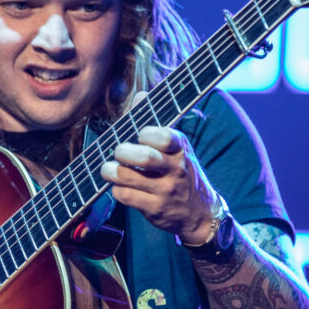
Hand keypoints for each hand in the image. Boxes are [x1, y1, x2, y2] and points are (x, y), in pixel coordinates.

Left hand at [101, 94, 221, 245]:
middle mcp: (175, 169)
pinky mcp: (155, 209)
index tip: (139, 136)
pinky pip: (125, 195)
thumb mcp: (176, 147)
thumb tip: (141, 95)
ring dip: (111, 171)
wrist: (200, 213)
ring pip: (128, 176)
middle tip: (118, 152)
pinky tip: (120, 186)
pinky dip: (116, 189)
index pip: (162, 135)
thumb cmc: (181, 172)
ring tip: (107, 169)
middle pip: (144, 157)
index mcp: (180, 148)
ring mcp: (165, 190)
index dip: (144, 133)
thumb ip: (156, 122)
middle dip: (123, 151)